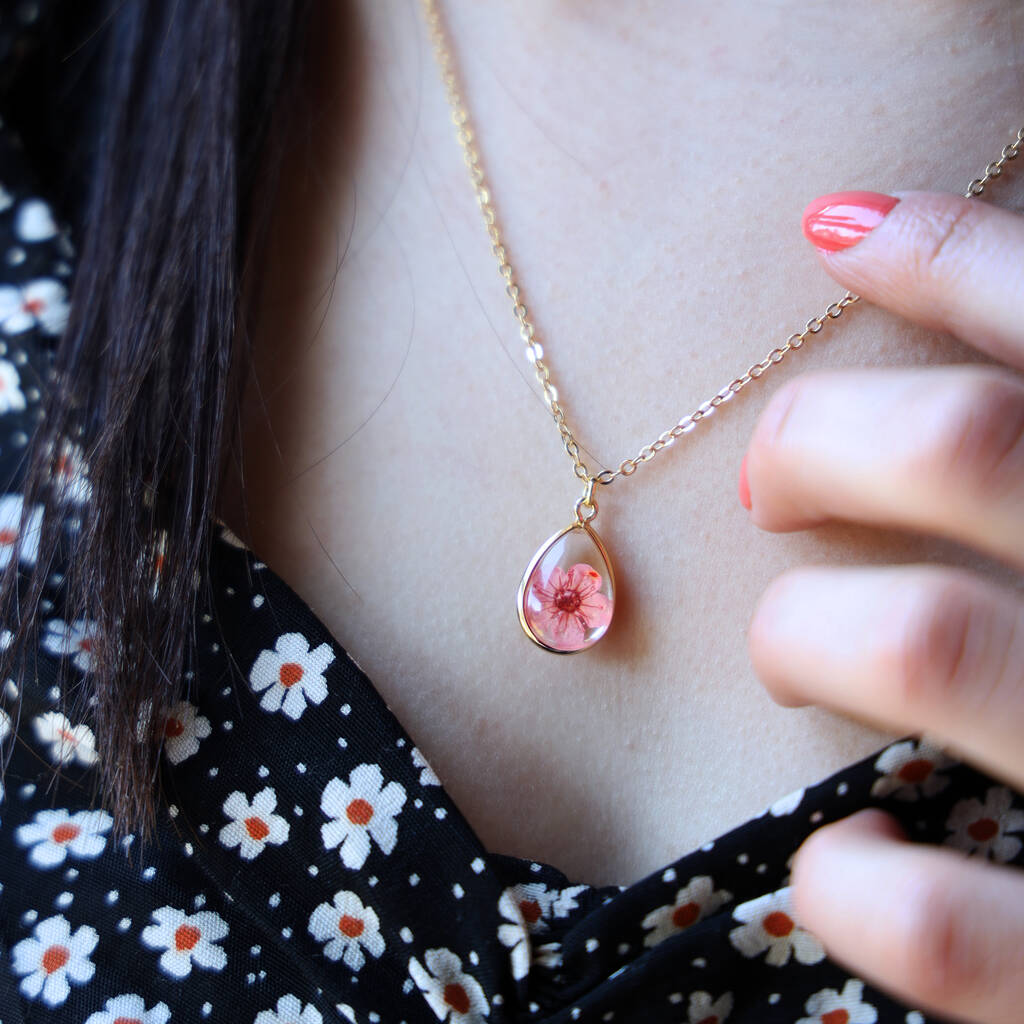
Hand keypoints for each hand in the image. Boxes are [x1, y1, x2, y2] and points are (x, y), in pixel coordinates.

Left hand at [742, 187, 1023, 1023]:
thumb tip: (893, 250)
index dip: (947, 253)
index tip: (831, 232)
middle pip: (968, 447)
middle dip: (820, 440)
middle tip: (769, 480)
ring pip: (923, 643)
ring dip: (806, 632)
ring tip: (793, 649)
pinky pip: (951, 931)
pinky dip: (856, 883)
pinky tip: (842, 854)